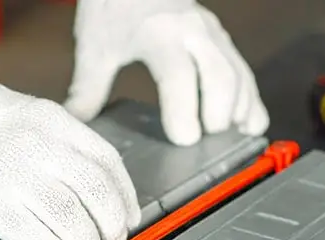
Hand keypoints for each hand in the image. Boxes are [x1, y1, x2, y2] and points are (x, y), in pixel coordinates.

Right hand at [0, 69, 141, 239]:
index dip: (124, 196)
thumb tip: (94, 189)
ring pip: (70, 218)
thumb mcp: (26, 114)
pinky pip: (34, 237)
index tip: (129, 215)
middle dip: (110, 224)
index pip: (106, 161)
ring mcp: (13, 173)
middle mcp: (38, 144)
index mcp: (53, 120)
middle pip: (94, 192)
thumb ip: (61, 143)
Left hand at [64, 0, 268, 145]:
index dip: (184, 110)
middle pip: (220, 76)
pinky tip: (248, 122)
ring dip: (238, 108)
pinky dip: (249, 98)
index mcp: (158, 33)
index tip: (183, 139)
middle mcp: (193, 31)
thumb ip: (88, 88)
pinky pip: (244, 70)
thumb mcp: (96, 46)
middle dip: (217, 114)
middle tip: (202, 141)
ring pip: (239, 73)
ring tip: (230, 137)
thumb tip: (75, 123)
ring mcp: (213, 34)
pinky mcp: (223, 39)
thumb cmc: (114, 5)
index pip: (179, 75)